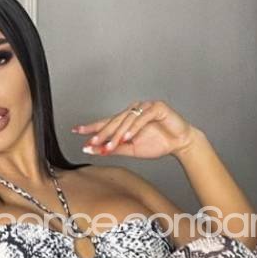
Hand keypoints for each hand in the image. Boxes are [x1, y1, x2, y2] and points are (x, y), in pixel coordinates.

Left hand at [72, 100, 198, 160]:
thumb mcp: (132, 150)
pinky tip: (127, 137)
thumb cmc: (158, 144)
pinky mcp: (157, 107)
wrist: (180, 143)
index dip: (91, 127)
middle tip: (92, 144)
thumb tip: (96, 150)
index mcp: (126, 119)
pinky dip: (133, 128)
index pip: (106, 122)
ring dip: (117, 134)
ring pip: (126, 120)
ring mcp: (145, 107)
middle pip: (114, 121)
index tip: (76, 131)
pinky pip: (142, 117)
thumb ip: (115, 149)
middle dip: (102, 134)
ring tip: (110, 146)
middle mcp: (133, 110)